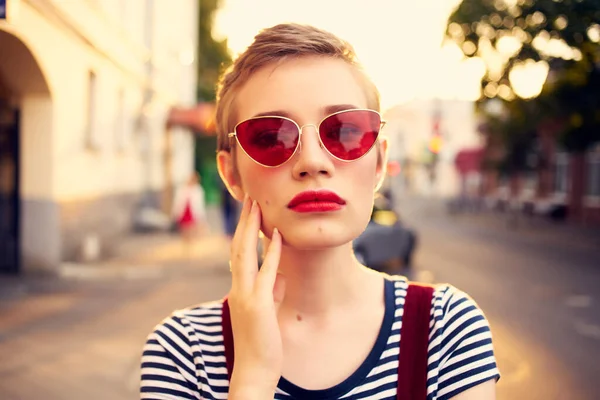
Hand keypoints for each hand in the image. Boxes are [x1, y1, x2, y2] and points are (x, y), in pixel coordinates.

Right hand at [227, 195, 285, 396]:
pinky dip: (271, 253)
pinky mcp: (258, 306)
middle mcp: (238, 289)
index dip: (243, 231)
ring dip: (251, 228)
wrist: (253, 372)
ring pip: (244, 254)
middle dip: (243, 222)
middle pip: (237, 247)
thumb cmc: (261, 345)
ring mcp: (246, 297)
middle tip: (249, 198)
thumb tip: (279, 277)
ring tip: (256, 206)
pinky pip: (265, 274)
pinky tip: (277, 235)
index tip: (250, 212)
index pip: (238, 254)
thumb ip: (271, 293)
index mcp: (238, 290)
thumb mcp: (266, 313)